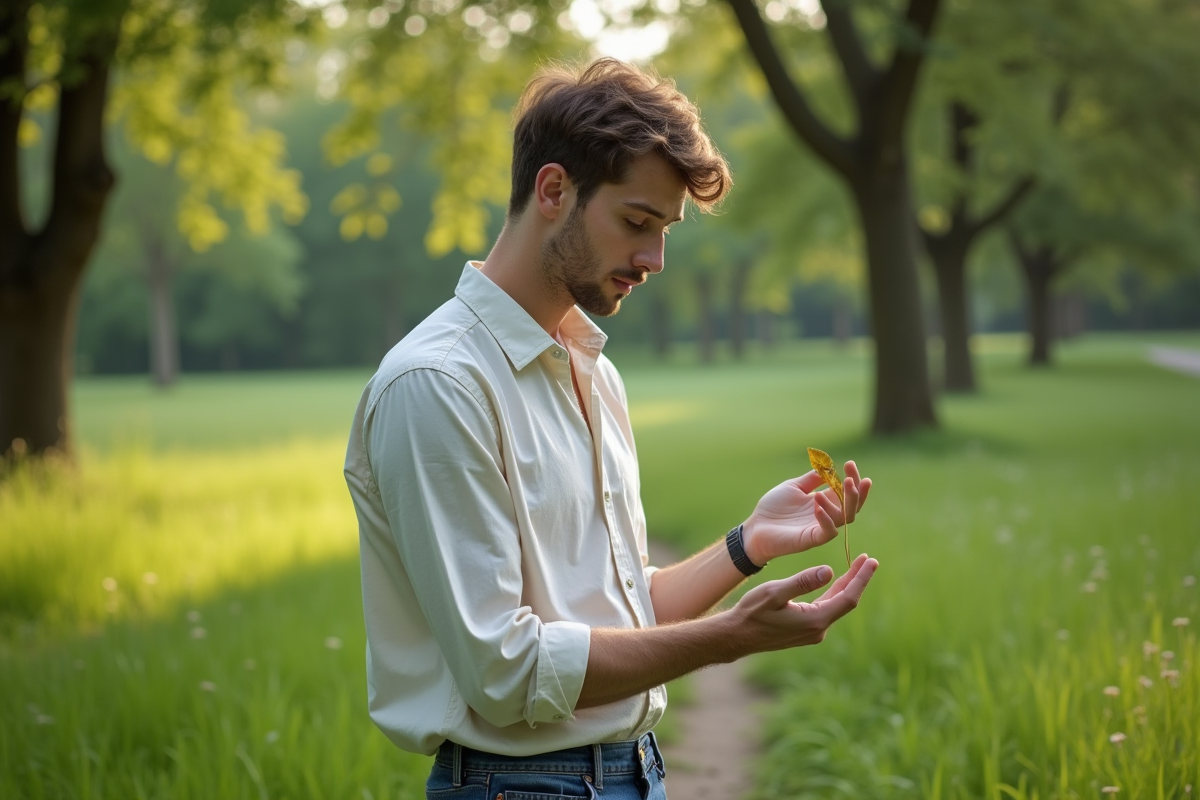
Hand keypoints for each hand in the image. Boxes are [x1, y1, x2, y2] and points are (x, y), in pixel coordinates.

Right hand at [727, 554, 877, 654]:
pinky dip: (834, 593)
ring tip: (856, 567)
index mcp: (815, 620)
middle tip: (868, 560)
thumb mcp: (774, 592)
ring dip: (846, 585)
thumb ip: (802, 582)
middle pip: (846, 601)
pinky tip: (835, 582)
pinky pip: (826, 609)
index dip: (861, 578)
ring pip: (836, 605)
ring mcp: (813, 632)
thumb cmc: (752, 612)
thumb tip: (829, 571)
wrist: (737, 636)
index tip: (871, 562)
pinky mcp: (806, 631)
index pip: (848, 597)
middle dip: (857, 579)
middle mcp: (819, 629)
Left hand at [742, 461, 871, 564]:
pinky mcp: (811, 539)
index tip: (850, 464)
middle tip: (851, 478)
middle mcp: (827, 515)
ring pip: (845, 518)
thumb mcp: (794, 487)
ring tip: (829, 489)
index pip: (846, 491)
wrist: (755, 527)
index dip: (852, 478)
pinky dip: (826, 519)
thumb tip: (829, 468)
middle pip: (852, 506)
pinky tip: (818, 506)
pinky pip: (828, 532)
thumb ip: (812, 479)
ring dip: (842, 502)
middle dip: (856, 491)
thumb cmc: (773, 507)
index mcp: (824, 501)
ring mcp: (820, 527)